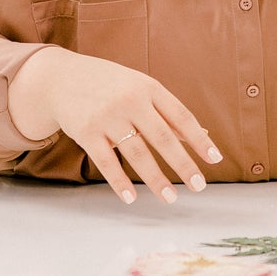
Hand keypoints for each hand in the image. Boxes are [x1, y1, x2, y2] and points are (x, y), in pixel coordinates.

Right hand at [9, 47, 222, 203]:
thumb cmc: (110, 86)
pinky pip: (106, 161)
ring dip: (156, 178)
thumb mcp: (140, 89)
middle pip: (163, 138)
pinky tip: (132, 197)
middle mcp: (130, 101)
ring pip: (137, 153)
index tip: (215, 159)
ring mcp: (107, 116)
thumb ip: (168, 113)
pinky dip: (119, 181)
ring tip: (171, 198)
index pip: (181, 116)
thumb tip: (202, 136)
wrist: (61, 77)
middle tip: (200, 186)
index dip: (199, 139)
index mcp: (149, 88)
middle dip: (183, 164)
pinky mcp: (86, 132)